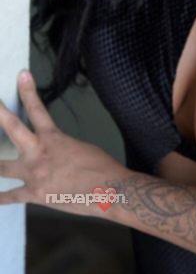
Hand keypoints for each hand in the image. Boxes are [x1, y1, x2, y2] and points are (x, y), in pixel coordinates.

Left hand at [0, 70, 129, 218]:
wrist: (108, 191)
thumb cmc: (101, 167)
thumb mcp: (81, 147)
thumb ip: (61, 145)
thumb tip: (53, 151)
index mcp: (53, 138)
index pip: (37, 108)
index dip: (27, 90)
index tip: (22, 74)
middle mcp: (39, 153)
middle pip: (11, 128)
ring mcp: (34, 175)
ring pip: (1, 167)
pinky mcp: (35, 194)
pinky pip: (11, 197)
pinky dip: (1, 199)